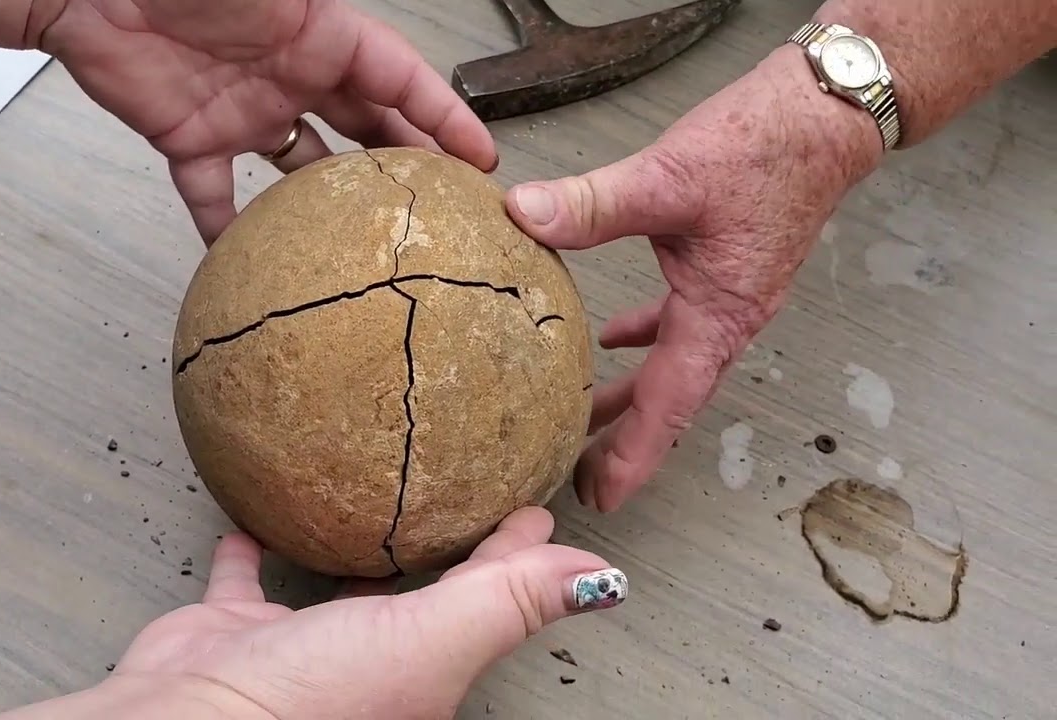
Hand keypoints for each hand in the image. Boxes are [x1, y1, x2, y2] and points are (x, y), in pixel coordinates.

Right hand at [0, 507, 626, 719]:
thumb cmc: (311, 700)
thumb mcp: (430, 642)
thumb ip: (507, 601)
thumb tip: (603, 580)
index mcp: (423, 666)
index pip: (488, 596)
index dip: (518, 553)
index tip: (536, 507)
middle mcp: (366, 659)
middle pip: (422, 589)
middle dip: (448, 541)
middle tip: (463, 487)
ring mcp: (298, 646)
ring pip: (340, 583)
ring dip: (362, 545)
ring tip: (377, 497)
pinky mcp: (234, 629)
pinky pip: (247, 573)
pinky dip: (253, 541)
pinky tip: (259, 510)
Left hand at [35, 0, 496, 242]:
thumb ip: (316, 5)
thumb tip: (366, 32)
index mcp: (318, 33)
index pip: (397, 78)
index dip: (443, 115)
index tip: (478, 156)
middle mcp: (289, 76)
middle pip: (364, 126)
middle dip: (406, 164)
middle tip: (445, 211)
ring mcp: (243, 112)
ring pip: (304, 167)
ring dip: (333, 202)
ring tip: (370, 248)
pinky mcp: (191, 138)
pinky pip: (216, 195)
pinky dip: (229, 228)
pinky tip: (251, 264)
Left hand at [503, 46, 883, 511]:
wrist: (825, 114)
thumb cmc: (766, 146)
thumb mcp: (669, 176)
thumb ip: (594, 203)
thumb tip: (524, 216)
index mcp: (719, 314)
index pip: (669, 404)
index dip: (634, 454)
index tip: (602, 496)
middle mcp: (729, 317)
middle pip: (671, 398)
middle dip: (627, 440)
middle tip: (580, 475)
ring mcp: (730, 296)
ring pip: (674, 364)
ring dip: (634, 395)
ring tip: (589, 418)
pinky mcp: (725, 267)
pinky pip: (679, 322)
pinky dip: (645, 337)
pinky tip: (614, 336)